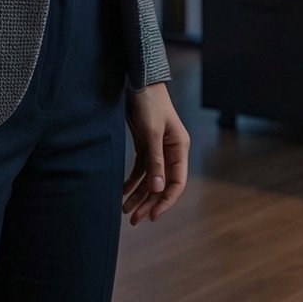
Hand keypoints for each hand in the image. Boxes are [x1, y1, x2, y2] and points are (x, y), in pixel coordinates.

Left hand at [122, 82, 188, 225]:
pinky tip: (122, 192)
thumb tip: (158, 189)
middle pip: (162, 184)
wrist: (139, 82)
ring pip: (150, 179)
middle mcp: (171, 151)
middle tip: (134, 220)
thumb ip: (156, 161)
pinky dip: (132, 181)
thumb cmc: (150, 104)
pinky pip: (140, 169)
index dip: (166, 201)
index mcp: (180, 148)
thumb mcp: (152, 133)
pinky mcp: (146, 145)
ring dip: (139, 195)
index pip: (177, 182)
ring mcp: (158, 149)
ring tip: (125, 211)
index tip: (153, 216)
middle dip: (148, 202)